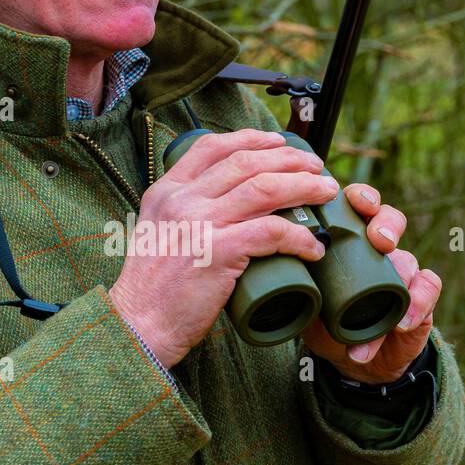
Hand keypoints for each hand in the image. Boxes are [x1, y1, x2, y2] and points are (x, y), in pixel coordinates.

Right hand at [108, 128, 337, 367]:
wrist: (138, 325)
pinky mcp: (217, 252)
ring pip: (264, 189)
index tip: (280, 142)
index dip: (251, 139)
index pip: (212, 147)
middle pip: (246, 162)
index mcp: (166, 192)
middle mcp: (181, 200)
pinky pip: (271, 232)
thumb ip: (183, 215)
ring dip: (304, 188)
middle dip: (289, 159)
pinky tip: (313, 246)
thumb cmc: (153, 290)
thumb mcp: (158, 235)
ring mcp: (199, 224)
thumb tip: (226, 209)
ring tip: (326, 193)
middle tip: (316, 168)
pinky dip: (299, 237)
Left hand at [300, 181, 441, 383]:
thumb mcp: (304, 299)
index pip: (360, 205)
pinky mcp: (421, 298)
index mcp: (349, 240)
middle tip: (379, 240)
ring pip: (410, 257)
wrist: (351, 358)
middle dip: (387, 223)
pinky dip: (419, 303)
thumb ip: (289, 280)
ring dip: (402, 272)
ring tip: (395, 283)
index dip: (361, 197)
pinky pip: (429, 290)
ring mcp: (402, 272)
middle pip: (391, 220)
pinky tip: (403, 321)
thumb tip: (262, 264)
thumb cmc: (324, 319)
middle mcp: (378, 250)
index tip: (355, 202)